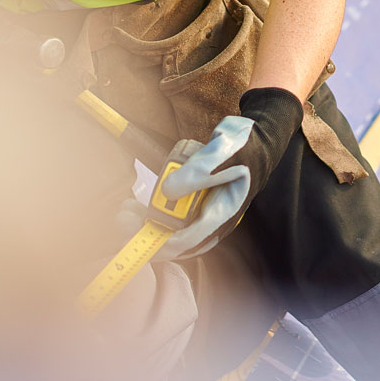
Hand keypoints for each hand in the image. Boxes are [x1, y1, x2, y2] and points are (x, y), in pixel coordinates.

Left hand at [141, 87, 302, 259]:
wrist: (256, 138)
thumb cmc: (243, 145)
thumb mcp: (221, 152)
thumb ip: (197, 171)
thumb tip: (167, 191)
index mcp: (224, 211)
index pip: (190, 239)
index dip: (162, 242)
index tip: (139, 233)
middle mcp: (214, 220)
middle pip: (177, 242)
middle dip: (148, 235)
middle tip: (123, 219)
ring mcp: (206, 215)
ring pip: (173, 233)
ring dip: (147, 226)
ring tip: (125, 211)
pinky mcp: (198, 207)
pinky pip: (174, 220)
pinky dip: (155, 216)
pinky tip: (139, 206)